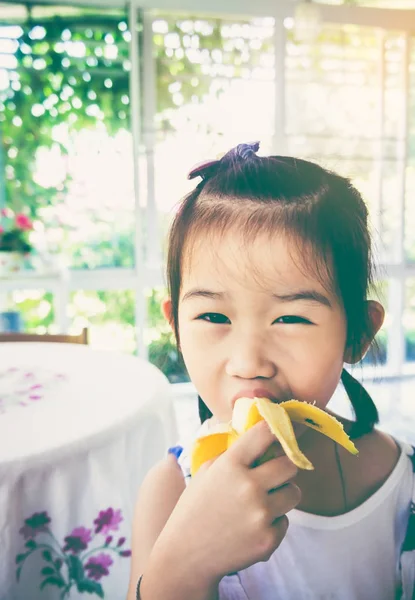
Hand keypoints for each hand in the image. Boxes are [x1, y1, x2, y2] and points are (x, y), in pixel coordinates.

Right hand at [151, 420, 300, 584]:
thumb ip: (232, 453)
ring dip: (282, 495)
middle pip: (290, 465)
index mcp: (230, 464)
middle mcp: (249, 486)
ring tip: (261, 502)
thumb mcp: (206, 471)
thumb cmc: (195, 508)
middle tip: (274, 474)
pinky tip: (252, 527)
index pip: (265, 433)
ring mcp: (261, 514)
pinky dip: (273, 523)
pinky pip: (285, 521)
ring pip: (294, 493)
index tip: (281, 431)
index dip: (276, 429)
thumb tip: (258, 436)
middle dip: (284, 467)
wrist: (186, 556)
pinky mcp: (269, 539)